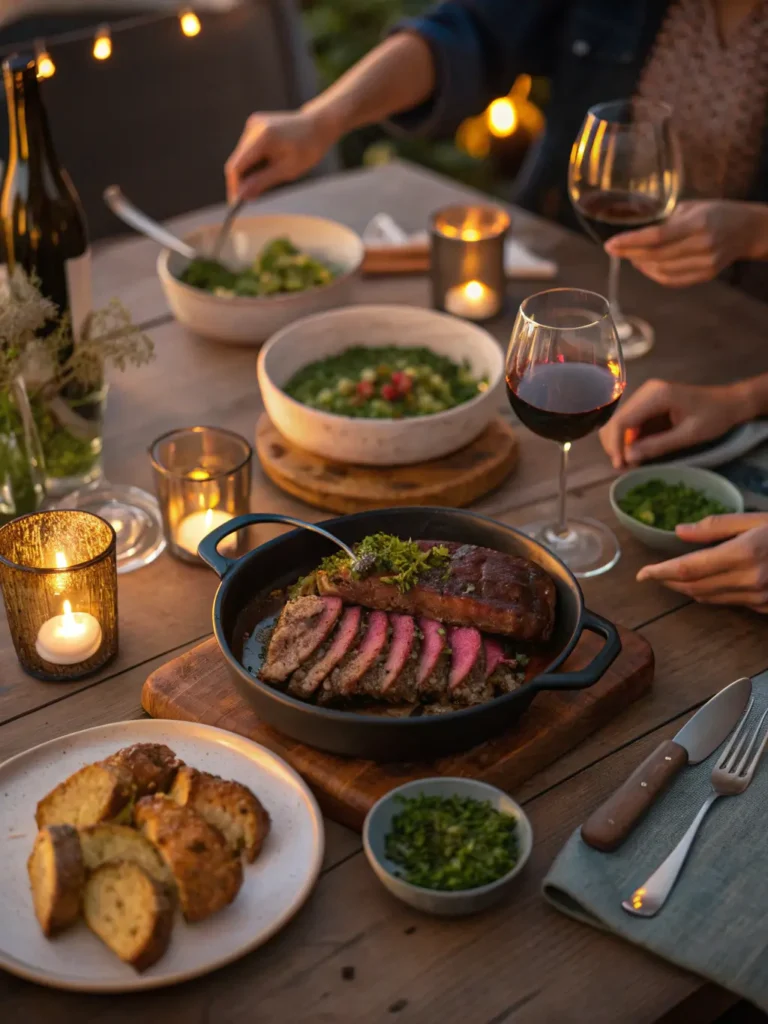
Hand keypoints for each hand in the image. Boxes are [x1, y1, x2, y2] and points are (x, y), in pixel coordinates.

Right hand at [225, 109, 335, 202]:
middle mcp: (253, 127)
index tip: (237, 202)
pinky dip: (254, 161)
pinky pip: (248, 148)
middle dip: (242, 181)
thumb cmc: (307, 149)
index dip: (234, 186)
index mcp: (262, 137)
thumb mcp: (287, 171)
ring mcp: (253, 124)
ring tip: (267, 180)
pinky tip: (269, 166)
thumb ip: (262, 182)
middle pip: (237, 161)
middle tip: (252, 198)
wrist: (318, 126)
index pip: (237, 166)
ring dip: (249, 172)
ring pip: (242, 156)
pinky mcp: (255, 125)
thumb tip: (241, 195)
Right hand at [599, 379, 749, 468]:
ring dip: (621, 443)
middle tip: (623, 467)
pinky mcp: (648, 404)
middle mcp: (646, 392)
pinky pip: (631, 423)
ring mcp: (646, 397)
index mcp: (656, 395)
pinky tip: (636, 453)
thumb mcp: (688, 435)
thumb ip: (657, 446)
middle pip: (616, 420)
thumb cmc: (714, 417)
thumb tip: (628, 458)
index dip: (616, 445)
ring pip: (620, 423)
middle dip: (615, 445)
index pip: (623, 421)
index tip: (619, 465)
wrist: (730, 402)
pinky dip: (630, 440)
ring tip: (629, 463)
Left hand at [605, 200, 767, 285]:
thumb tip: (636, 234)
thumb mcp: (692, 207)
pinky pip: (673, 280)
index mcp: (698, 222)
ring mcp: (706, 262)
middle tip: (615, 250)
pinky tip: (646, 267)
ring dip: (641, 265)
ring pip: (662, 271)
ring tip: (631, 257)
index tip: (611, 244)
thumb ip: (666, 220)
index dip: (631, 242)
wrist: (747, 229)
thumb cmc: (715, 213)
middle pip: (656, 256)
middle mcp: (702, 244)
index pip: (656, 236)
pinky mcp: (707, 275)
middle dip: (630, 254)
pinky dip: (655, 275)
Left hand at [636, 514, 767, 611]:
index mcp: (744, 553)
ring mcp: (758, 598)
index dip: (661, 572)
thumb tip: (680, 531)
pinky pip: (728, 602)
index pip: (689, 568)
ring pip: (709, 598)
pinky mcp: (765, 607)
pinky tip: (706, 582)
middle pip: (694, 587)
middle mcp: (749, 580)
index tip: (641, 574)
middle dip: (668, 581)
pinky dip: (711, 593)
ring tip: (673, 577)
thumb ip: (717, 526)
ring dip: (686, 589)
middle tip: (653, 574)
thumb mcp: (756, 519)